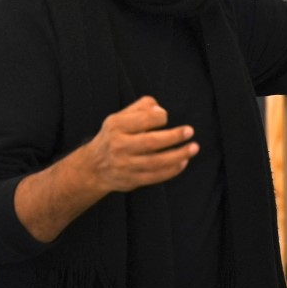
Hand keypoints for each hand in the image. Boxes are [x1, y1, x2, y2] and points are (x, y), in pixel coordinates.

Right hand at [83, 96, 198, 193]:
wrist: (93, 167)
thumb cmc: (114, 136)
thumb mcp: (120, 117)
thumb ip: (141, 107)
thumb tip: (160, 109)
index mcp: (116, 126)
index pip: (141, 120)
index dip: (158, 117)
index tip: (166, 117)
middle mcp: (119, 146)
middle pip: (150, 142)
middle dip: (173, 137)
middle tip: (189, 131)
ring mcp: (125, 165)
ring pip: (155, 162)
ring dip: (178, 155)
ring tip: (193, 148)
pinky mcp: (132, 180)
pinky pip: (155, 176)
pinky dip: (171, 170)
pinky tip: (183, 162)